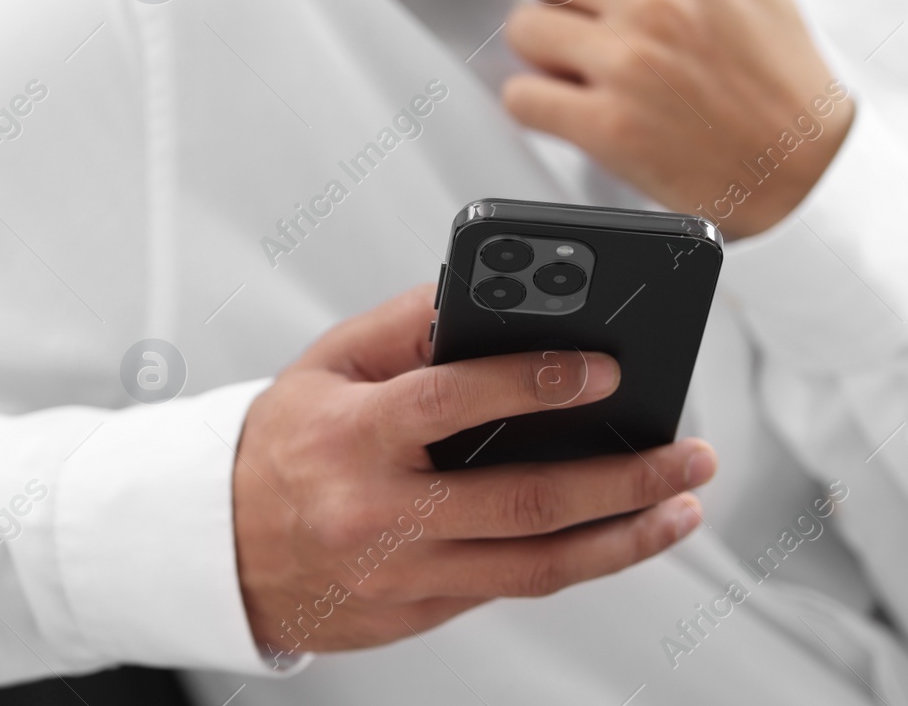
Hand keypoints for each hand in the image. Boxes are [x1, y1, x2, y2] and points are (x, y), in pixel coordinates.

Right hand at [233, 284, 713, 665]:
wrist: (221, 547)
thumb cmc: (284, 443)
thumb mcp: (326, 365)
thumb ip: (404, 325)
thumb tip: (482, 295)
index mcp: (352, 436)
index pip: (453, 402)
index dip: (535, 383)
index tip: (606, 368)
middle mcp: (378, 512)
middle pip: (522, 502)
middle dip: (621, 478)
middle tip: (685, 452)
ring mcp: (401, 574)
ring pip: (534, 565)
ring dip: (622, 538)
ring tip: (682, 506)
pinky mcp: (417, 613)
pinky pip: (510, 586)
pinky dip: (575, 561)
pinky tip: (620, 535)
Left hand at [454, 0, 853, 238]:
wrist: (802, 168)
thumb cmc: (778, 71)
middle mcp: (654, 0)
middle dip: (559, 0)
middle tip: (601, 29)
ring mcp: (628, 62)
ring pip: (525, 29)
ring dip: (546, 52)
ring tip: (598, 72)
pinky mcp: (609, 125)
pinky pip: (522, 95)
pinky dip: (538, 104)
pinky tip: (580, 108)